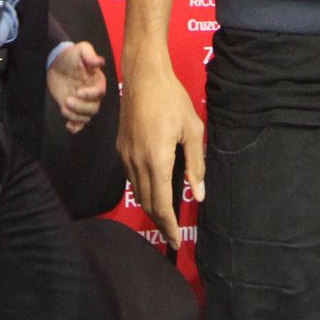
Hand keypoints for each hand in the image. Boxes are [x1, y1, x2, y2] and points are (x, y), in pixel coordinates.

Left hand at [48, 41, 106, 133]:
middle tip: (67, 100)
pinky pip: (79, 123)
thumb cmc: (70, 56)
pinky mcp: (74, 109)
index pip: (99, 91)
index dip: (90, 94)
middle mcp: (92, 94)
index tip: (78, 92)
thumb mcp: (80, 50)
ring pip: (86, 116)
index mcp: (97, 81)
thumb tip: (100, 62)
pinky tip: (68, 126)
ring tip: (64, 108)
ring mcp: (83, 103)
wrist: (55, 64)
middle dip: (81, 107)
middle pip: (94, 107)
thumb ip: (90, 55)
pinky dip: (75, 127)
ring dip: (76, 116)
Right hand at [117, 59, 203, 248]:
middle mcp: (137, 162)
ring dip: (150, 207)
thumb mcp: (192, 131)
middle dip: (160, 222)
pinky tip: (152, 190)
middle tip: (172, 236)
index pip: (161, 204)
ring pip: (137, 192)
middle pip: (147, 203)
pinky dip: (142, 191)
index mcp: (157, 160)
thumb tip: (199, 195)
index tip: (175, 242)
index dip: (169, 226)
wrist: (143, 77)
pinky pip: (131, 178)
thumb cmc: (172, 100)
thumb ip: (196, 165)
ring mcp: (125, 155)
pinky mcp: (120, 148)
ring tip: (165, 217)